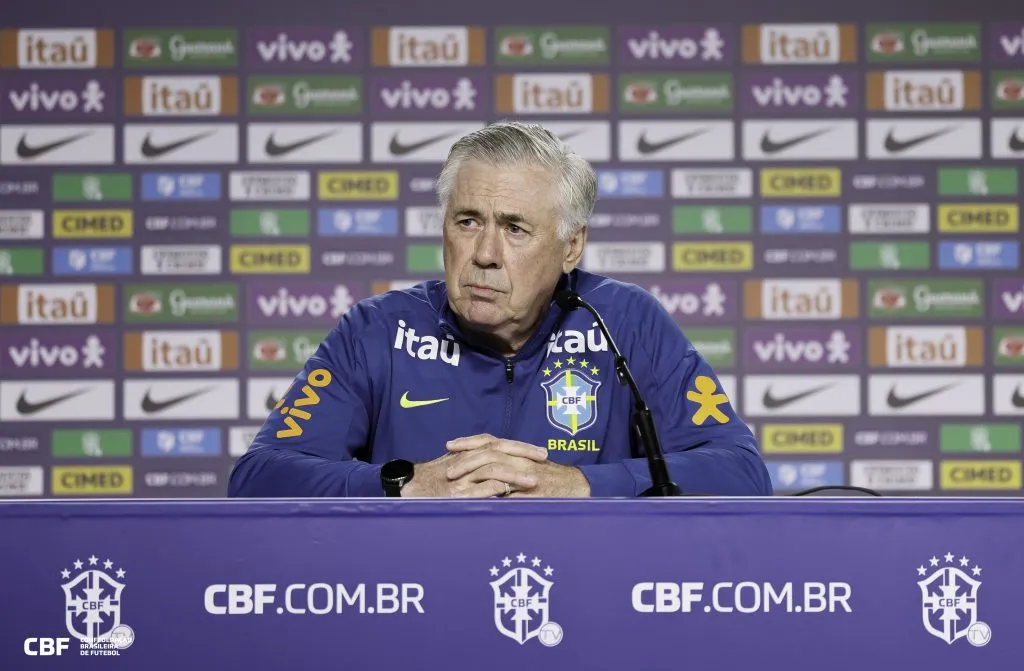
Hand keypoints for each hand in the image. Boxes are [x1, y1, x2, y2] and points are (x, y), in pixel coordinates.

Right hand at [398, 444, 548, 497]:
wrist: (407, 487)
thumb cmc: (434, 478)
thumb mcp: (456, 463)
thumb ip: (477, 461)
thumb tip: (502, 464)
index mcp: (469, 451)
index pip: (498, 443)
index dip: (520, 446)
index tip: (540, 452)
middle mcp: (466, 460)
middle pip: (499, 451)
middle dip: (523, 455)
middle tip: (543, 460)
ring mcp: (461, 477)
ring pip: (492, 470)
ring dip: (515, 476)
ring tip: (533, 482)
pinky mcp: (455, 494)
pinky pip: (478, 490)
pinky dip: (495, 490)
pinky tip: (510, 494)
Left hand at [444, 434, 591, 497]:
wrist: (577, 486)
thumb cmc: (551, 478)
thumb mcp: (528, 465)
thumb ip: (508, 464)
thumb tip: (483, 468)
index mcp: (517, 451)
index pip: (489, 440)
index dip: (468, 442)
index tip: (449, 446)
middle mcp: (520, 458)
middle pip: (487, 452)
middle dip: (464, 460)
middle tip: (447, 471)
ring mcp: (525, 474)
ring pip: (493, 469)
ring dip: (472, 477)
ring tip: (455, 488)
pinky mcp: (529, 492)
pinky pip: (506, 493)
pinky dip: (489, 495)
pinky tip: (474, 503)